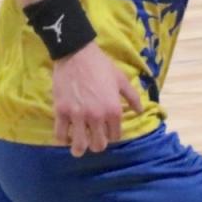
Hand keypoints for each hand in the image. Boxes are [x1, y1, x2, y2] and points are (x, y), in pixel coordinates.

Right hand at [52, 42, 142, 156]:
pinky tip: (65, 135)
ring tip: (78, 146)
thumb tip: (140, 111)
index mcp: (113, 110)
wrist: (76, 52)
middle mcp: (97, 116)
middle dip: (97, 144)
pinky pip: (60, 135)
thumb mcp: (121, 79)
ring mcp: (78, 115)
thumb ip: (132, 97)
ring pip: (79, 145)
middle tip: (92, 139)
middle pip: (98, 145)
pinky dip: (63, 139)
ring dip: (80, 148)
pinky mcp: (61, 111)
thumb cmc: (100, 65)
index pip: (115, 136)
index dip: (111, 135)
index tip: (106, 132)